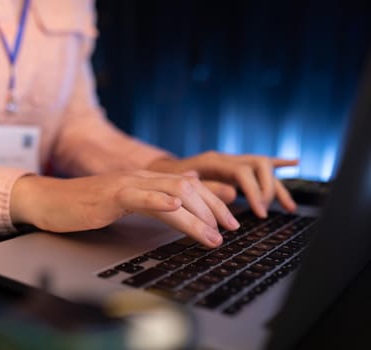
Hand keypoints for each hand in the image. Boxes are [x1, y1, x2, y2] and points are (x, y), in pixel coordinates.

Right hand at [10, 170, 239, 247]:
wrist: (49, 201)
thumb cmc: (83, 205)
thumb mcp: (123, 201)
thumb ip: (151, 197)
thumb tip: (180, 195)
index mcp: (144, 181)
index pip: (188, 188)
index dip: (212, 204)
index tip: (227, 224)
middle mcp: (139, 179)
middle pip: (187, 189)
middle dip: (213, 210)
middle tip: (230, 230)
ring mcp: (125, 184)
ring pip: (170, 194)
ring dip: (195, 216)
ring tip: (212, 235)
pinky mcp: (109, 195)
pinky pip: (139, 196)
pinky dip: (159, 200)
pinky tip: (175, 208)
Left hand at [147, 151, 297, 217]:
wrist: (160, 171)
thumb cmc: (169, 180)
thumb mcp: (181, 186)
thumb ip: (206, 188)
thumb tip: (234, 193)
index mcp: (214, 160)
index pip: (243, 172)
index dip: (254, 191)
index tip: (260, 212)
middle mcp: (226, 158)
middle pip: (259, 165)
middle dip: (267, 189)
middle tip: (263, 212)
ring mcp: (232, 161)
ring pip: (263, 167)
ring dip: (277, 186)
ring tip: (289, 206)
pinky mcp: (235, 167)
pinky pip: (259, 165)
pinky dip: (278, 163)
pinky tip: (294, 162)